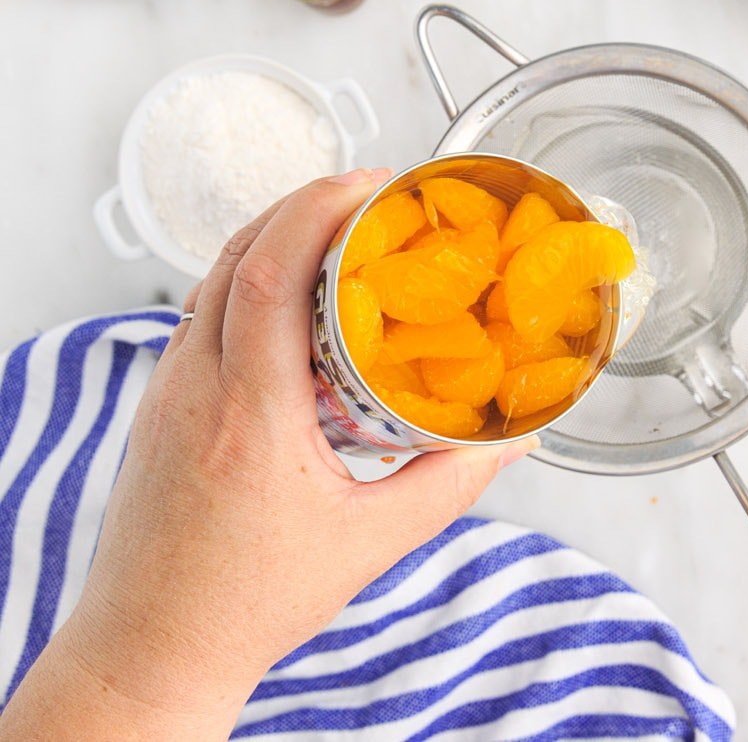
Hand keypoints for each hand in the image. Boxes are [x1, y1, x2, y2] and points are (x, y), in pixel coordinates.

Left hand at [0, 170, 537, 740]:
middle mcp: (196, 389)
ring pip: (212, 280)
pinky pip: (203, 316)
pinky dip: (249, 283)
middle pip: (237, 255)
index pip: (267, 276)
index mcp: (249, 415)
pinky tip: (295, 305)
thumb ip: (450, 484)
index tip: (371, 185)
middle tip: (369, 196)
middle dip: (302, 205)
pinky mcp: (162, 408)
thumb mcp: (371, 543)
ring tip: (339, 234)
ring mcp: (169, 395)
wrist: (150, 648)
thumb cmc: (246, 605)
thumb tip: (511, 440)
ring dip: (272, 239)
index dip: (316, 211)